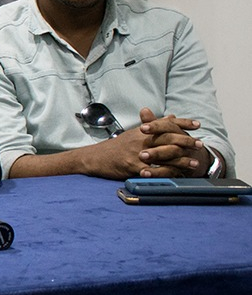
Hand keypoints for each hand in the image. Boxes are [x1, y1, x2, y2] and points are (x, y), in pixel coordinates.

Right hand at [78, 108, 204, 179]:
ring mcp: (136, 153)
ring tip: (194, 164)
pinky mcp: (132, 166)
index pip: (165, 124)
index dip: (182, 123)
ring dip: (180, 161)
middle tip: (200, 145)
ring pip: (163, 156)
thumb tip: (172, 117)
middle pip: (167, 138)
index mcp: (142, 131)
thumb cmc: (116, 147)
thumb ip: (154, 125)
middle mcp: (140, 139)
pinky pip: (152, 170)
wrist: (95, 158)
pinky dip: (165, 174)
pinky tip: (176, 177)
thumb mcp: (134, 133)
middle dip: (186, 142)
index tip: (197, 125)